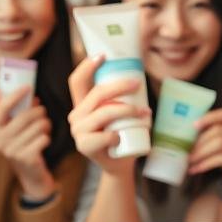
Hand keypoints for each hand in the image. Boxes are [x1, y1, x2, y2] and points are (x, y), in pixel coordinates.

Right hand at [0, 86, 55, 200]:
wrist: (30, 172)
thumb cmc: (21, 144)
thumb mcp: (10, 128)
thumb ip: (5, 110)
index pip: (3, 108)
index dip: (16, 95)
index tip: (28, 87)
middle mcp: (0, 140)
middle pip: (25, 116)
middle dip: (39, 112)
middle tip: (43, 113)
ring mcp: (12, 151)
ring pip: (37, 126)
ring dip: (45, 124)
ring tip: (44, 128)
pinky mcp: (26, 158)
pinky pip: (44, 138)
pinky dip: (47, 137)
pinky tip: (43, 140)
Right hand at [67, 54, 151, 175]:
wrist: (119, 165)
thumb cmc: (122, 136)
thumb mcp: (119, 114)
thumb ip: (120, 98)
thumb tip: (138, 76)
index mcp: (82, 105)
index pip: (77, 81)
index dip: (86, 66)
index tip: (103, 56)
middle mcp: (76, 115)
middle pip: (96, 94)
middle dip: (120, 86)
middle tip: (138, 84)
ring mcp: (78, 131)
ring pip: (104, 113)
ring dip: (128, 110)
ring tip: (145, 113)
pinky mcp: (84, 146)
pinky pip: (105, 135)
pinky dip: (116, 135)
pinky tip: (122, 138)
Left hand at [188, 108, 221, 191]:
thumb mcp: (219, 141)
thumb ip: (209, 133)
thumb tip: (184, 133)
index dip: (209, 118)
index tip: (193, 125)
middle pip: (218, 130)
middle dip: (199, 141)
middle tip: (185, 149)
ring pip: (218, 144)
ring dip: (200, 152)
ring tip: (189, 160)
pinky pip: (220, 159)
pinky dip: (204, 164)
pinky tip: (194, 169)